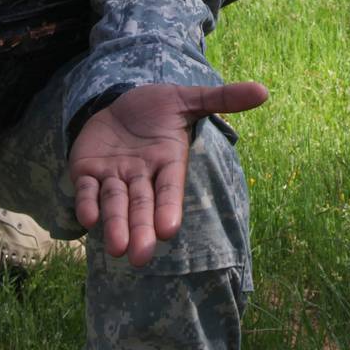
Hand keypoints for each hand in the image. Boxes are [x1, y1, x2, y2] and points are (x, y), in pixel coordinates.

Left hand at [69, 81, 268, 266]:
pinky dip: (86, 204)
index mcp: (167, 161)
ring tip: (117, 249)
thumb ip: (221, 99)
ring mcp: (113, 175)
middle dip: (141, 229)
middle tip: (140, 257)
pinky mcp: (87, 171)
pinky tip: (88, 219)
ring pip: (114, 204)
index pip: (169, 188)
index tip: (168, 230)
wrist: (117, 103)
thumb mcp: (187, 99)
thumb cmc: (156, 107)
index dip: (168, 207)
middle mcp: (141, 175)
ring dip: (114, 225)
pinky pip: (86, 190)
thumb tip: (264, 91)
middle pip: (142, 205)